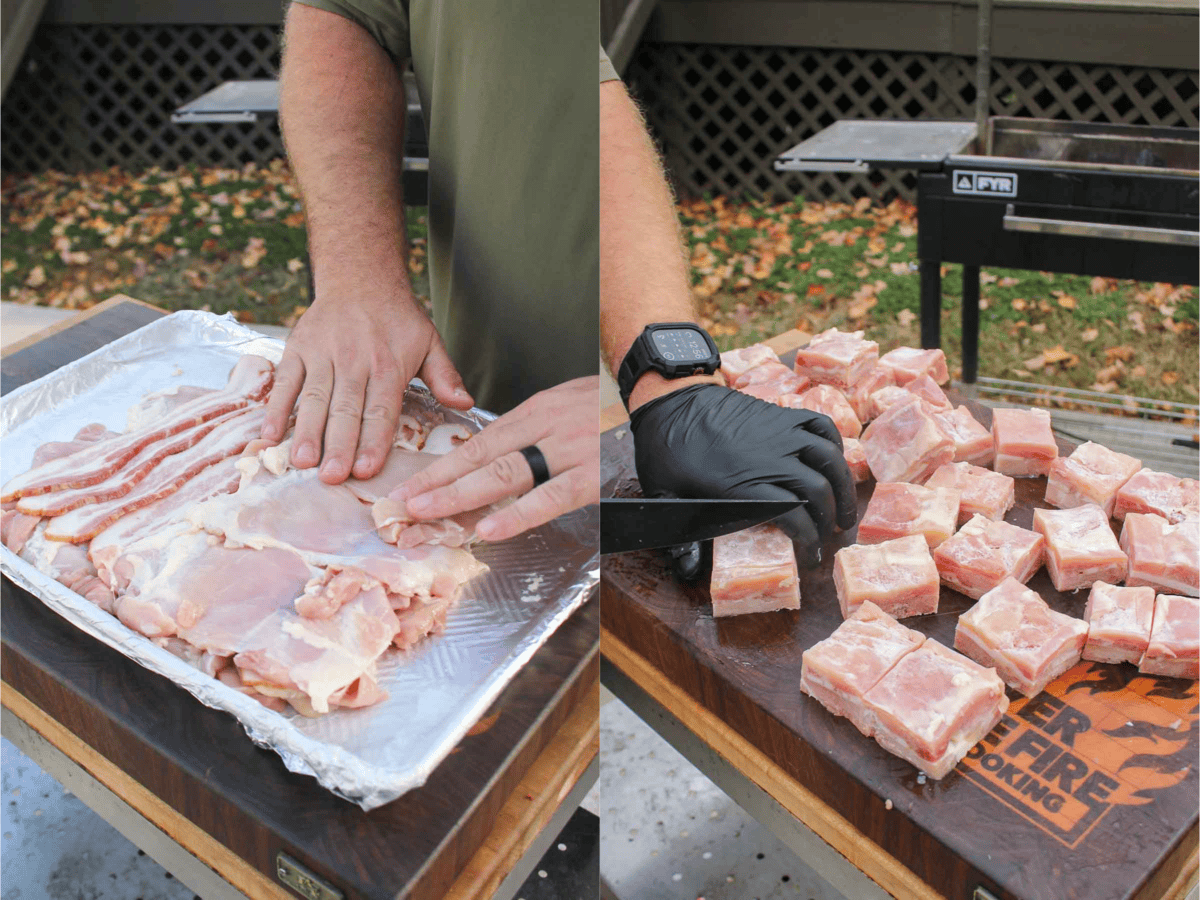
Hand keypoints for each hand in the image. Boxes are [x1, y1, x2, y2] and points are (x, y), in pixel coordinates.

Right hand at [261, 286, 473, 483]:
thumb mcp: (429, 341)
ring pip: (315, 398)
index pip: (381, 409)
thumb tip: (466, 404)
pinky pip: (285, 381)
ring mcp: (323, 353)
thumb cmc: (397, 317)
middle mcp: (354, 360)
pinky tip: (270, 435)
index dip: (373, 441)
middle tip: (331, 476)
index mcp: (388, 364)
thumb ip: (444, 376)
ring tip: (301, 462)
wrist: (360, 275)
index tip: (366, 470)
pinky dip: (276, 407)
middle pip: (346, 409)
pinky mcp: (298, 348)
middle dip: (338, 444)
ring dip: (307, 431)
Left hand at [392, 377, 599, 541]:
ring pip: (504, 475)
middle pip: (481, 458)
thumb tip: (499, 461)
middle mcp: (546, 427)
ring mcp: (568, 451)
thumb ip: (536, 432)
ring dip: (460, 496)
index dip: (442, 466)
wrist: (665, 398)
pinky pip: (549, 498)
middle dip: (438, 483)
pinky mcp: (593, 476)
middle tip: (403, 504)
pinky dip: (517, 514)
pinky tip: (489, 528)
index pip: (479, 442)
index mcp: (538, 410)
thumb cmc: (619, 409)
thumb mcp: (570, 407)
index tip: (412, 485)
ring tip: (427, 513)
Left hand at [629, 383, 856, 566]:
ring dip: (845, 487)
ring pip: (829, 460)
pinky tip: (835, 462)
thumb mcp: (667, 496)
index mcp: (744, 486)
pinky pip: (821, 427)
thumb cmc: (667, 451)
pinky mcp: (782, 415)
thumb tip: (689, 570)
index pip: (794, 517)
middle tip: (833, 537)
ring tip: (846, 509)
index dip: (809, 540)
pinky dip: (835, 444)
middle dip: (831, 520)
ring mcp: (780, 433)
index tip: (812, 555)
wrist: (671, 401)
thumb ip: (682, 536)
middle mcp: (770, 460)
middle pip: (818, 492)